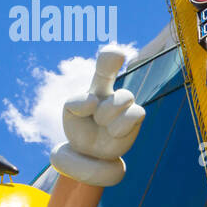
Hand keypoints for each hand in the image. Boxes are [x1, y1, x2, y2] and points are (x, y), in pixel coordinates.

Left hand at [51, 48, 146, 186]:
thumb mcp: (70, 112)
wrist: (90, 153)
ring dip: (108, 113)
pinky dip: (122, 124)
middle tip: (94, 116)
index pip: (104, 67)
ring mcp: (125, 106)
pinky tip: (113, 132)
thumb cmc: (80, 128)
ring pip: (124, 96)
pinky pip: (136, 112)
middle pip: (108, 77)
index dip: (110, 57)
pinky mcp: (135, 119)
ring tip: (102, 125)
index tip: (117, 53)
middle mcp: (112, 94)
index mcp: (96, 89)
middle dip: (97, 93)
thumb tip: (94, 101)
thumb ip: (75, 102)